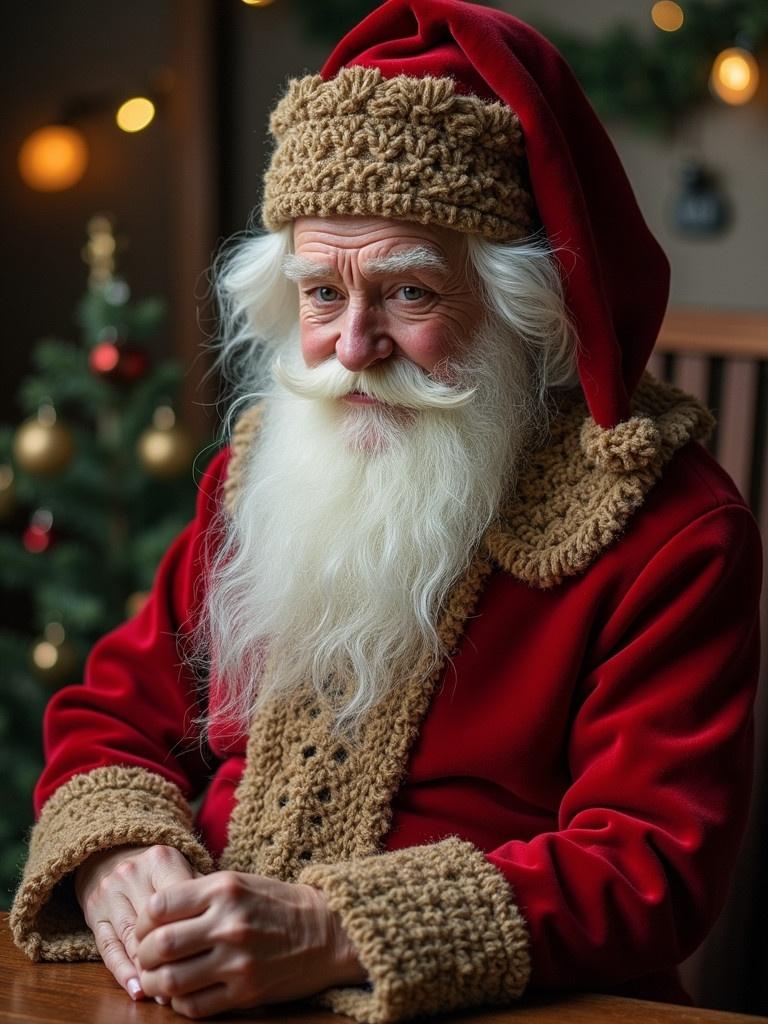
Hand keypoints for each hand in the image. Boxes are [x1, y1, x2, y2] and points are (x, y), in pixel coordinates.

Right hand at [75, 844, 196, 1001]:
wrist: (113, 853)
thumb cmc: (159, 869)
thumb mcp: (181, 868)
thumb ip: (200, 891)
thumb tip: (217, 923)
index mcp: (160, 859)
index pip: (177, 897)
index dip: (190, 926)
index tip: (207, 952)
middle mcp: (131, 874)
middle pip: (152, 920)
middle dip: (169, 955)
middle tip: (189, 982)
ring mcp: (108, 894)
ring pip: (129, 937)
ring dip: (148, 970)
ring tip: (166, 994)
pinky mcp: (93, 913)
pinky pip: (108, 947)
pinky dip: (123, 973)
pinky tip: (137, 990)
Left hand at [134, 871, 366, 1017]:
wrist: (326, 932)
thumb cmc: (278, 904)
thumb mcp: (240, 883)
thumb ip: (199, 895)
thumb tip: (153, 919)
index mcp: (225, 888)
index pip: (159, 906)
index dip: (143, 920)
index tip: (146, 928)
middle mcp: (229, 923)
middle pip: (161, 945)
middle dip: (144, 954)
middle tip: (147, 956)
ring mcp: (238, 960)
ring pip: (171, 980)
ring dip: (155, 983)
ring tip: (158, 978)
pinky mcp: (246, 992)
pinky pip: (195, 1006)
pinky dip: (179, 1002)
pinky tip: (183, 992)